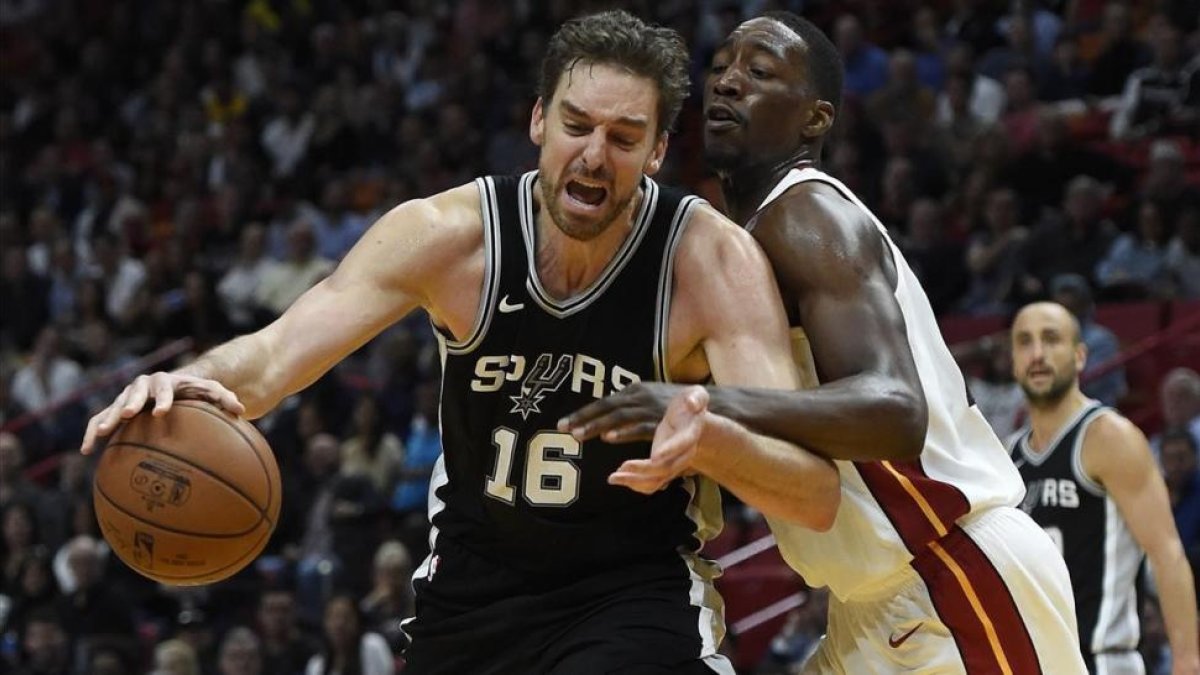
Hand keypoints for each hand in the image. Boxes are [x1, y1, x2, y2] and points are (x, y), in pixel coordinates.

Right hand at [80, 372, 243, 453]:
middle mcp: (142, 387)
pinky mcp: (115, 410)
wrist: (172, 388)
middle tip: (126, 415)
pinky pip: (99, 420)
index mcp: (165, 381)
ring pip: (113, 407)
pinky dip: (92, 433)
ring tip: (99, 435)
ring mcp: (126, 398)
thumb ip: (224, 398)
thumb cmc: (194, 391)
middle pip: (133, 393)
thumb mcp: (210, 391)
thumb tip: (242, 409)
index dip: (162, 399)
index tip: (161, 412)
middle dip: (130, 403)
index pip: (164, 388)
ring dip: (106, 419)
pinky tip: (86, 451)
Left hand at [558, 382, 685, 442]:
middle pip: (605, 408)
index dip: (582, 412)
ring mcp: (649, 408)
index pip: (603, 402)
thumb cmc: (673, 406)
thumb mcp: (648, 399)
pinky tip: (608, 438)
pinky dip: (623, 432)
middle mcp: (639, 396)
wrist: (705, 405)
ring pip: (618, 417)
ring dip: (596, 425)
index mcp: (634, 390)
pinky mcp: (660, 421)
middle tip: (562, 428)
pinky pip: (638, 427)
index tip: (563, 423)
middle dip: (582, 418)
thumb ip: (629, 406)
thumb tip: (606, 418)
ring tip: (577, 434)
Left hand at [607, 386, 708, 493]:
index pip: (683, 443)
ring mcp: (673, 463)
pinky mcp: (662, 466)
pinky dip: (634, 483)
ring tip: (613, 477)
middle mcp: (683, 453)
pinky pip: (649, 482)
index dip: (670, 450)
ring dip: (634, 481)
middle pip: (666, 467)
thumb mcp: (697, 395)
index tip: (655, 457)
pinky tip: (617, 477)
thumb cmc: (691, 405)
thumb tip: (692, 403)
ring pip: (656, 480)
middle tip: (623, 467)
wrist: (694, 422)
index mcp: (690, 434)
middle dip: (644, 469)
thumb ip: (697, 398)